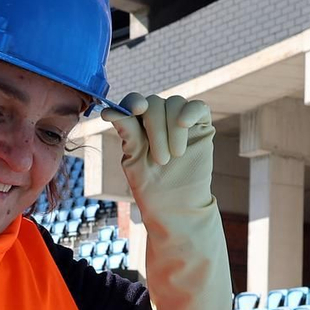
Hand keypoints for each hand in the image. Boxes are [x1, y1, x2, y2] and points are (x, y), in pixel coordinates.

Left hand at [98, 93, 214, 206]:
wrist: (176, 207)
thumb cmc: (151, 187)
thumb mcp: (134, 160)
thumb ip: (127, 134)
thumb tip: (108, 111)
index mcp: (138, 126)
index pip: (134, 103)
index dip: (133, 102)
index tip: (135, 110)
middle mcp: (159, 120)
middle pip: (155, 103)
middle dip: (156, 128)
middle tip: (161, 159)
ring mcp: (180, 122)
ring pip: (175, 103)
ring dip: (173, 128)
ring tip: (175, 155)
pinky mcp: (201, 126)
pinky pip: (198, 107)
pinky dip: (190, 112)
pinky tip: (185, 124)